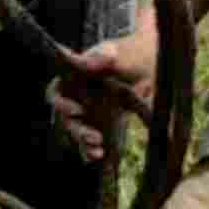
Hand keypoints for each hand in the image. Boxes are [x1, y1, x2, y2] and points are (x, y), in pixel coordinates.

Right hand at [48, 14, 158, 160]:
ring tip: (97, 151)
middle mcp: (77, 96)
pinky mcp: (102, 122)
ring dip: (83, 142)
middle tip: (93, 137)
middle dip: (77, 129)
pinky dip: (91, 148)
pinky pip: (91, 138)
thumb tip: (93, 55)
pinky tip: (99, 156)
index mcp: (74, 77)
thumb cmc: (131, 52)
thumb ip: (103, 55)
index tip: (78, 111)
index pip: (56, 92)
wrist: (151, 63)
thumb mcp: (118, 52)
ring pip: (77, 130)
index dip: (61, 104)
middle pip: (66, 117)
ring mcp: (89, 110)